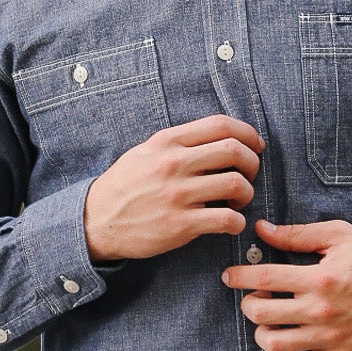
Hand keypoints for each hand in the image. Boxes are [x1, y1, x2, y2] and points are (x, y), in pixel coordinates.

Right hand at [83, 115, 263, 263]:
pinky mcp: (180, 225)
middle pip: (234, 151)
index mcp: (168, 141)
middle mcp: (174, 164)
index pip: (221, 125)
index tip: (255, 145)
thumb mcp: (146, 151)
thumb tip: (219, 138)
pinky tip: (231, 223)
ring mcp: (177, 195)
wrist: (96, 220)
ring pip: (236, 184)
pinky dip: (238, 222)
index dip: (247, 133)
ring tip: (238, 201)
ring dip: (247, 193)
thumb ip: (179, 142)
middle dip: (252, 163)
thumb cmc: (125, 185)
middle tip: (249, 175)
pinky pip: (227, 219)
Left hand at [222, 218, 351, 350]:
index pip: (264, 278)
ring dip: (262, 331)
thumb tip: (263, 230)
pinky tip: (283, 349)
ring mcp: (330, 338)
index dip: (239, 276)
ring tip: (271, 321)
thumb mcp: (340, 236)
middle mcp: (322, 310)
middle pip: (261, 313)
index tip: (230, 276)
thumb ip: (299, 234)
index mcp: (321, 278)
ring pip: (274, 344)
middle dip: (249, 303)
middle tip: (255, 297)